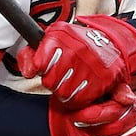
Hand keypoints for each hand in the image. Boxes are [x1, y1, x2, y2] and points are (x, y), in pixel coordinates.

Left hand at [17, 15, 135, 106]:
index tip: (46, 65)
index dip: (41, 68)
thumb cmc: (72, 45)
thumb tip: (29, 72)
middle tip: (59, 75)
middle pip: (50, 82)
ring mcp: (91, 63)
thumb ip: (28, 56)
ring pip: (64, 93)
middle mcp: (77, 48)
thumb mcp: (46, 42)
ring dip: (63, 91)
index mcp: (60, 35)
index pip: (39, 63)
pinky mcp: (103, 78)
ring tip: (69, 81)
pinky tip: (79, 87)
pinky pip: (80, 99)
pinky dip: (77, 98)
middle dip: (51, 82)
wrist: (106, 42)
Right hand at [47, 83, 135, 135]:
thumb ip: (115, 91)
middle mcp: (79, 133)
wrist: (63, 121)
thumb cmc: (84, 101)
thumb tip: (130, 99)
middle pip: (111, 131)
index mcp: (77, 113)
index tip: (133, 101)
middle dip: (134, 123)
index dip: (121, 107)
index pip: (101, 113)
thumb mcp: (97, 89)